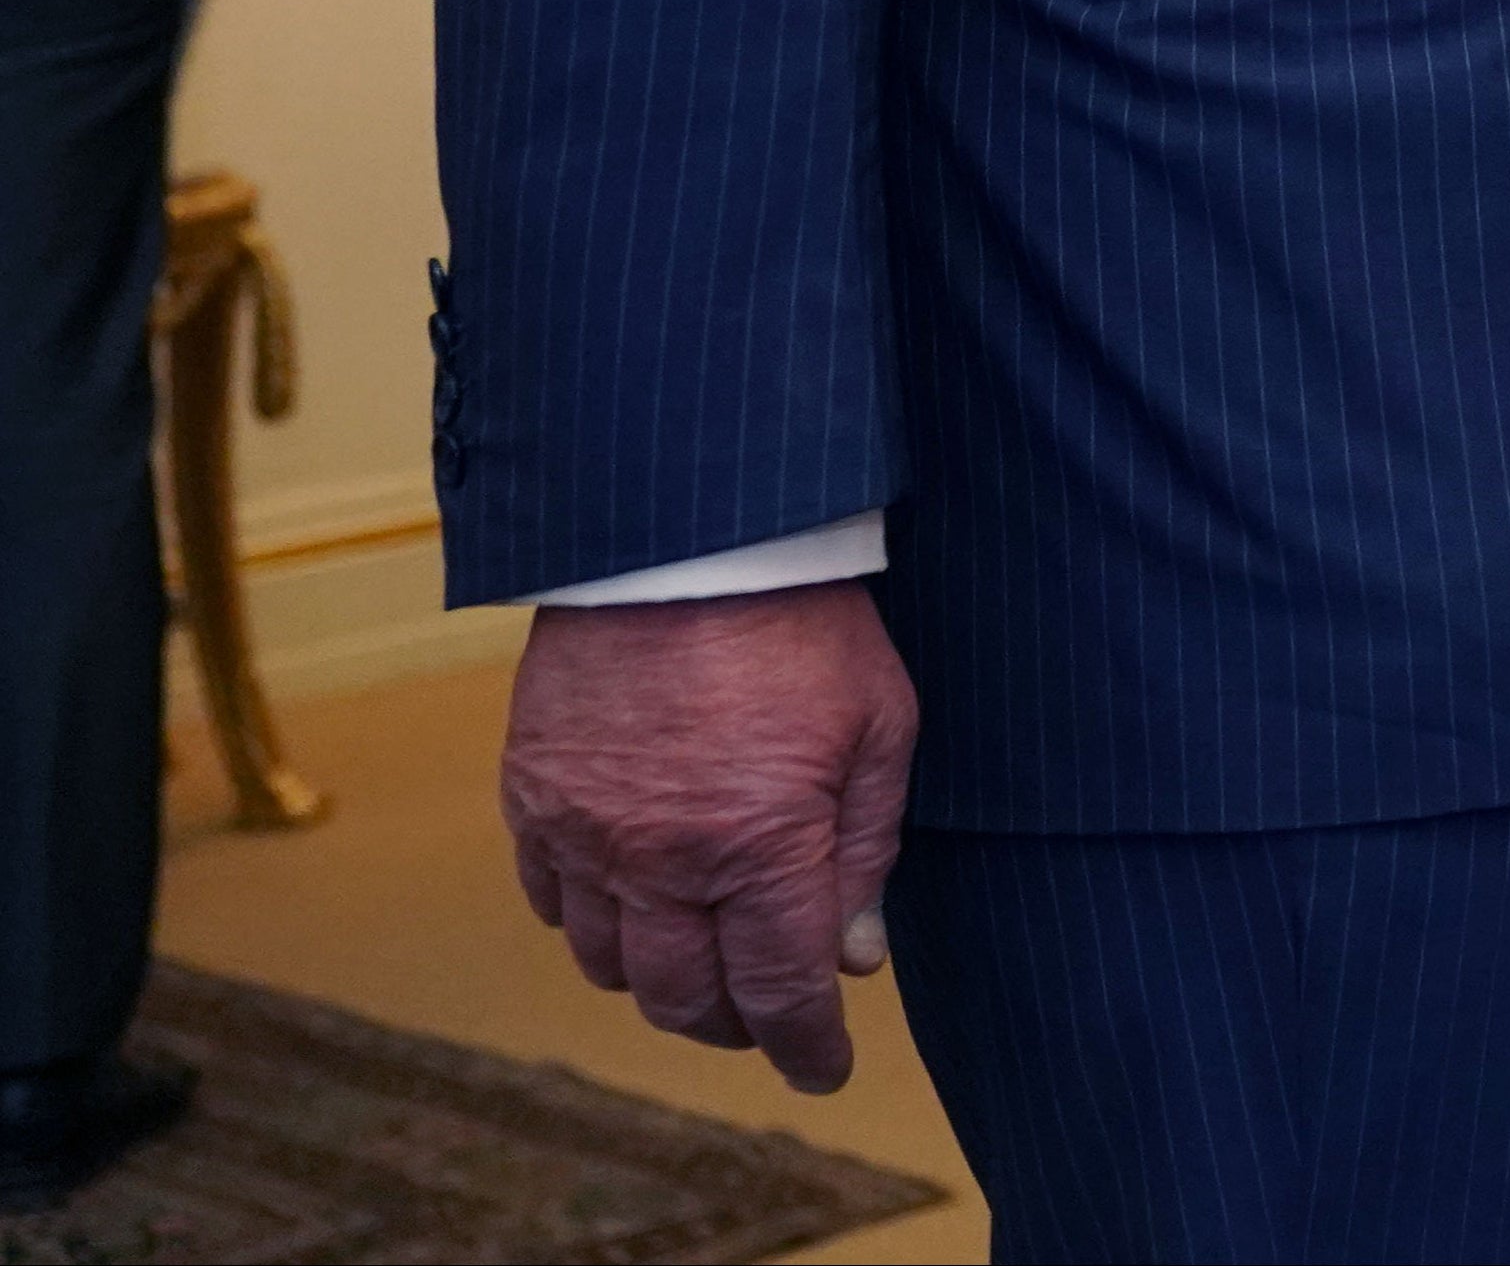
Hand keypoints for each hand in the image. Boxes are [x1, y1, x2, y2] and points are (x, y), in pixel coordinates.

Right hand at [500, 583, 918, 1091]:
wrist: (688, 535)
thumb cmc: (804, 622)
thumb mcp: (881, 726)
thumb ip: (867, 849)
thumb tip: (855, 954)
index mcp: (762, 845)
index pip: (781, 990)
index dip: (805, 1046)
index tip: (823, 1069)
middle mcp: (662, 859)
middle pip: (687, 997)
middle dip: (735, 1024)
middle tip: (769, 1017)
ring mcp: (585, 833)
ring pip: (611, 963)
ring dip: (662, 980)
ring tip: (706, 961)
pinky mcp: (532, 797)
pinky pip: (549, 902)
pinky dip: (591, 924)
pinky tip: (631, 906)